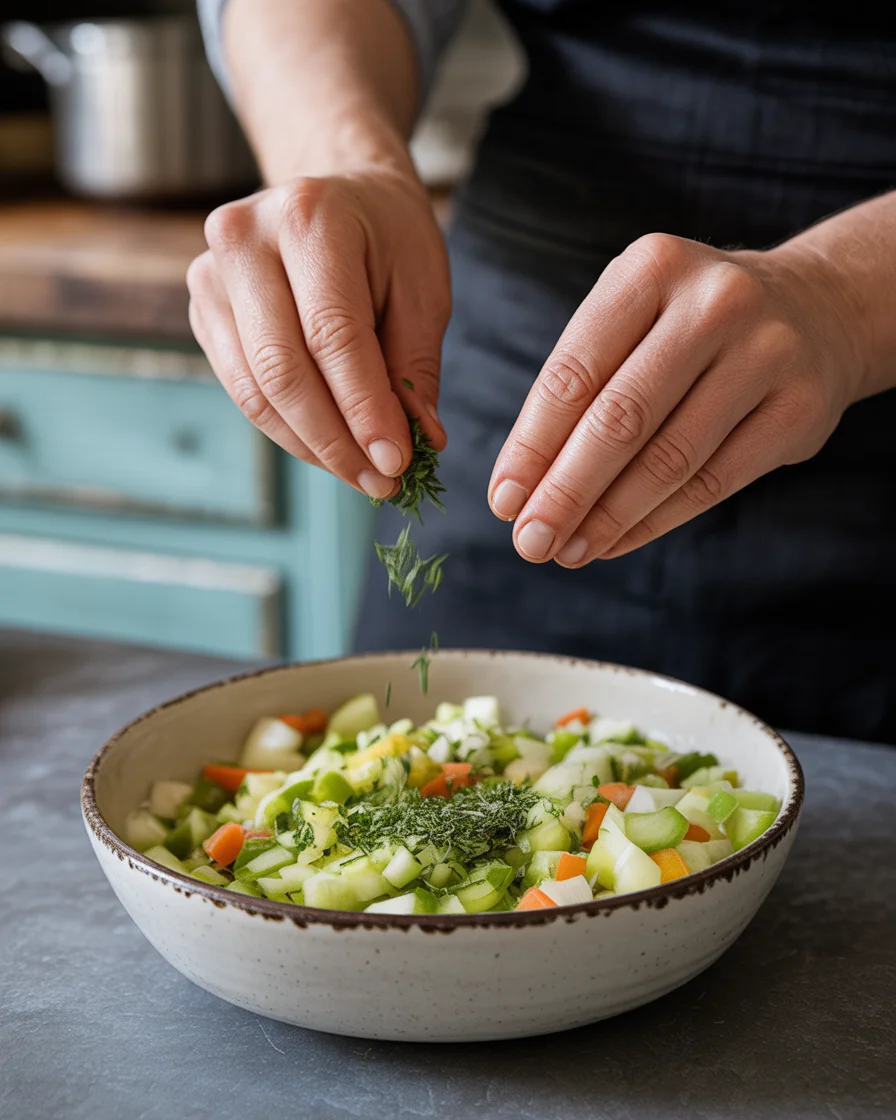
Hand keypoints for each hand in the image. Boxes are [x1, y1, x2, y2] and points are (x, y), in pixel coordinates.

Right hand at [187, 169, 449, 498]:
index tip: (398, 463)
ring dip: (310, 445)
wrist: (334, 193)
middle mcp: (245, 238)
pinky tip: (327, 447)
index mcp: (310, 217)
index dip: (364, 410)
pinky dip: (287, 429)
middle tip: (380, 481)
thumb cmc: (388, 239)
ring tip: (360, 474)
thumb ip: (414, 366)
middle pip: (283, 369)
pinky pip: (242, 388)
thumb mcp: (422, 288)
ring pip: (256, 389)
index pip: (332, 336)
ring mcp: (211, 272)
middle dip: (336, 440)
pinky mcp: (202, 307)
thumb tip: (417, 443)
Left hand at [489, 233, 864, 564]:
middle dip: (565, 491)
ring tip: (567, 551)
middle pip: (621, 418)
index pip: (575, 372)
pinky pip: (714, 482)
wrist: (817, 307)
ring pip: (670, 458)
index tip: (503, 500)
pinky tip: (614, 541)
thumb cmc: (690, 325)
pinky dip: (655, 521)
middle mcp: (714, 303)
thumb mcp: (633, 320)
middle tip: (529, 541)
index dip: (532, 445)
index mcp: (652, 269)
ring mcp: (766, 353)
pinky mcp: (801, 409)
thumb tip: (520, 486)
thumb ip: (579, 389)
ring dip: (607, 517)